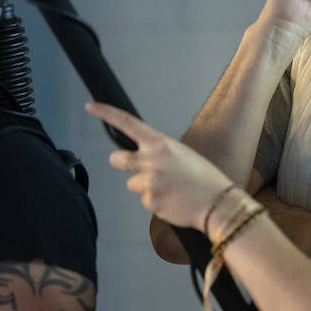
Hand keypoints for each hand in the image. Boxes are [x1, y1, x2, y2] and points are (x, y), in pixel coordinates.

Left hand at [85, 102, 235, 231]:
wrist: (218, 203)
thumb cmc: (203, 177)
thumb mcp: (181, 153)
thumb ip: (157, 151)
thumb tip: (140, 155)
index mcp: (160, 144)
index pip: (127, 124)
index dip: (106, 114)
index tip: (91, 107)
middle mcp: (151, 161)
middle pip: (117, 159)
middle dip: (122, 163)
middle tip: (140, 167)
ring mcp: (149, 183)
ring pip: (132, 184)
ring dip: (146, 186)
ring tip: (170, 188)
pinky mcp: (151, 203)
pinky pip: (145, 201)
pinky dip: (157, 202)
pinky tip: (173, 200)